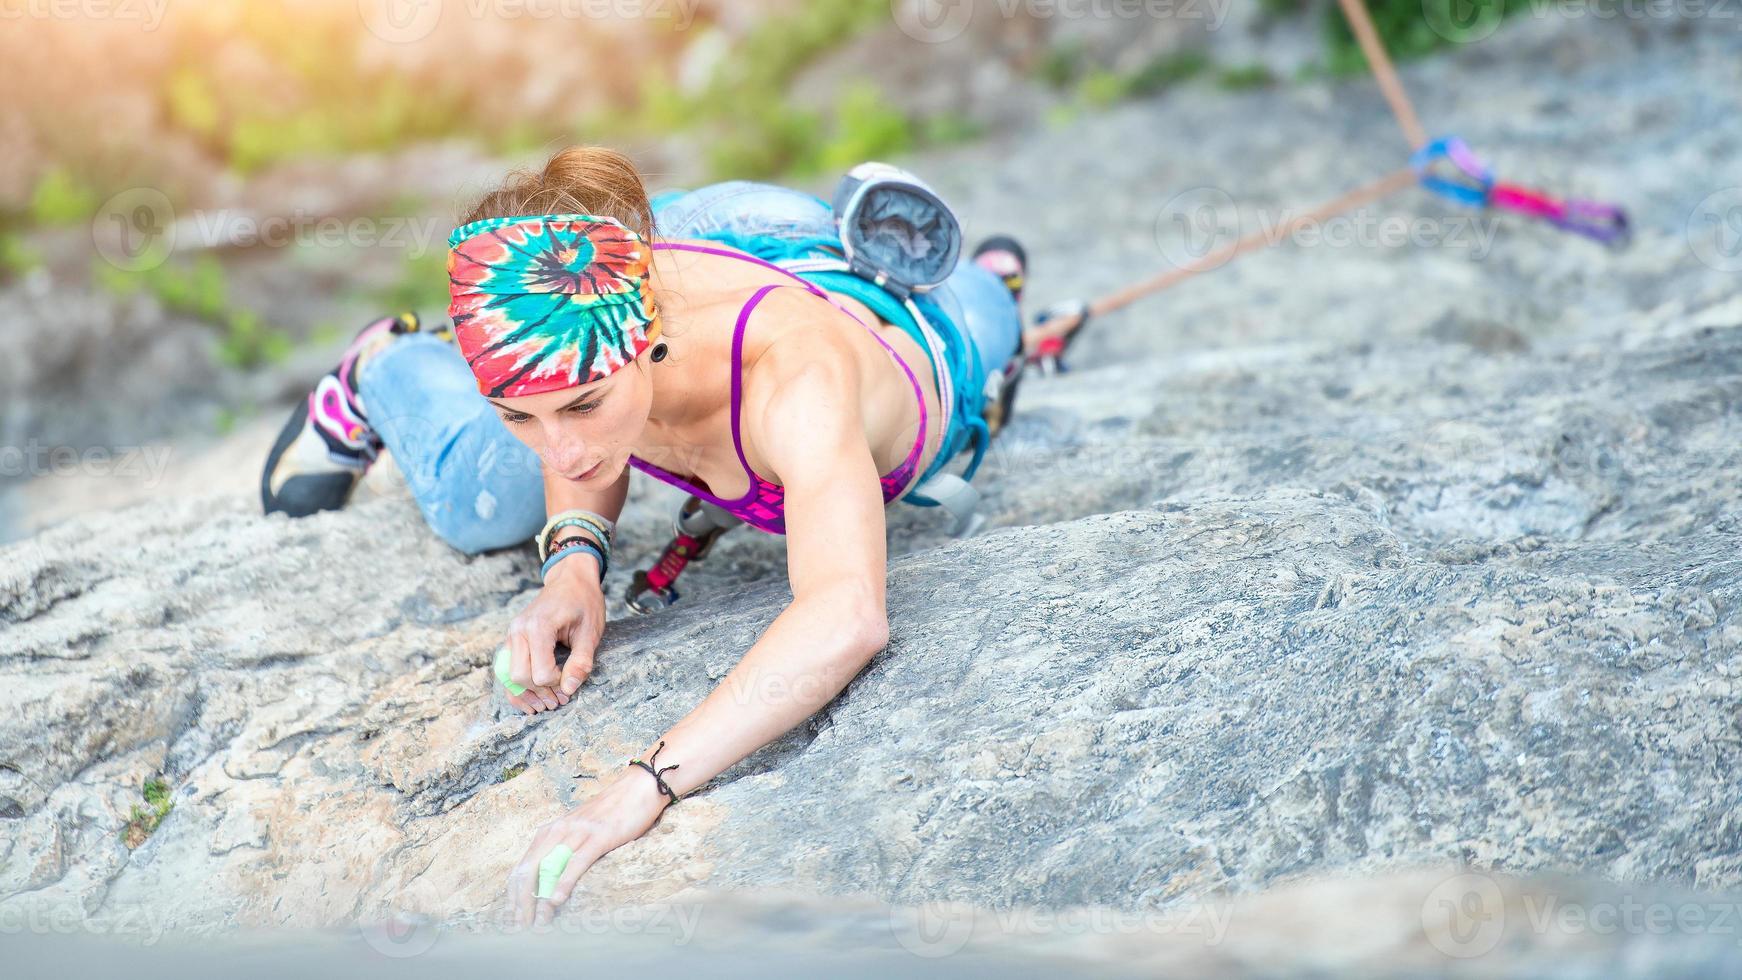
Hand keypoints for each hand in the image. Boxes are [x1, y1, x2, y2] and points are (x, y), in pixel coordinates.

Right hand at [503, 552, 604, 714]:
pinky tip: (530, 701)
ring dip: (525, 694)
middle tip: (560, 700)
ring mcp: (512, 634)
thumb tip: (568, 690)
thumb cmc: (584, 602)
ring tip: (546, 705)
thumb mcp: (591, 632)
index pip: (540, 672)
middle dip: (540, 693)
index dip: (557, 685)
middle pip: (519, 677)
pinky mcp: (512, 638)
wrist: (571, 579)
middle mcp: (519, 630)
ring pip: (507, 676)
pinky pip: (506, 669)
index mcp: (538, 627)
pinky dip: (515, 688)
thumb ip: (581, 662)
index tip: (571, 681)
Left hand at [506, 765, 670, 926]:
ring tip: (535, 924)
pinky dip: (563, 882)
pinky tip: (555, 900)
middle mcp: (558, 830)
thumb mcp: (579, 831)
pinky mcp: (598, 836)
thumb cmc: (610, 812)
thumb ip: (564, 850)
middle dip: (521, 903)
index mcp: (550, 831)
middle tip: (520, 929)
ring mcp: (577, 832)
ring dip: (539, 900)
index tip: (512, 920)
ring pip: (548, 869)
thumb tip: (552, 881)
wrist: (638, 787)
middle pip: (528, 870)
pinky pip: (576, 862)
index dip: (513, 896)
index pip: (522, 867)